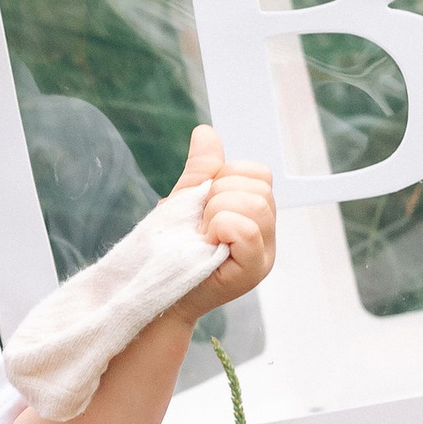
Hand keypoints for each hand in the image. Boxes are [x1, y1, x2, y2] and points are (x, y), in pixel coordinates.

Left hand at [171, 123, 276, 313]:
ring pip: (256, 204)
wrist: (155, 290)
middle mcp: (267, 234)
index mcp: (255, 215)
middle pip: (260, 186)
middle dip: (219, 195)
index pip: (259, 173)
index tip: (203, 204)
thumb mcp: (185, 201)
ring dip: (217, 212)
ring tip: (203, 235)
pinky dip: (220, 227)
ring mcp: (264, 254)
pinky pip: (247, 229)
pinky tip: (207, 244)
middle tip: (200, 224)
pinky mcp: (253, 271)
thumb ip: (201, 170)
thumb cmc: (171, 251)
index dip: (226, 177)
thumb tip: (206, 132)